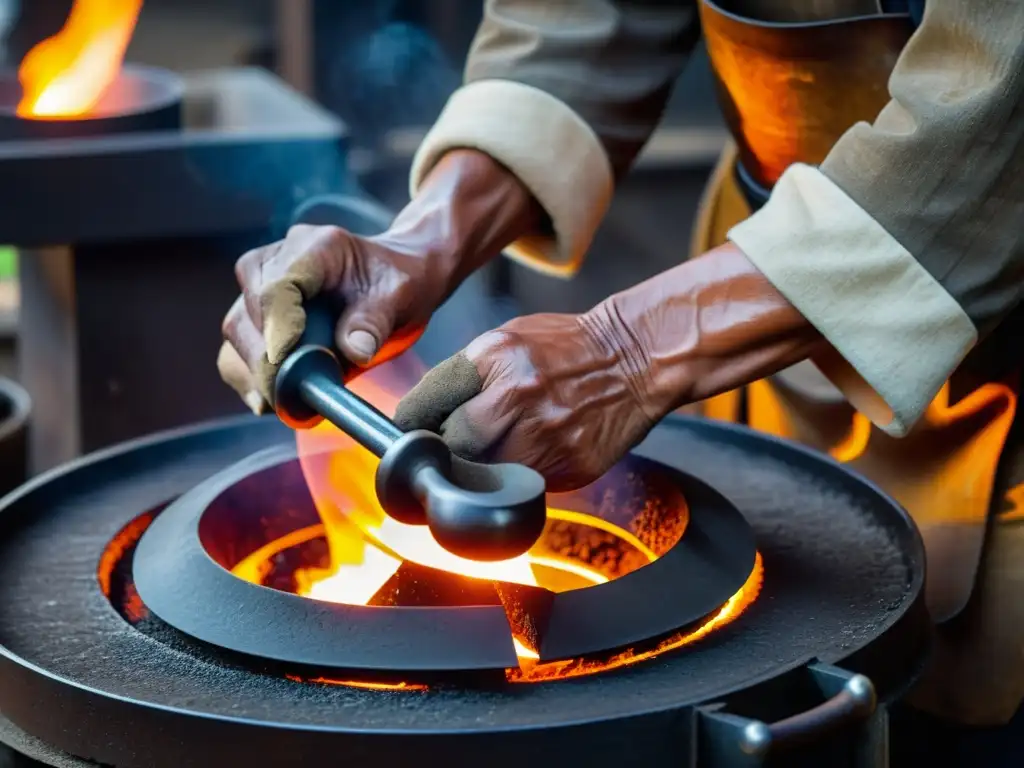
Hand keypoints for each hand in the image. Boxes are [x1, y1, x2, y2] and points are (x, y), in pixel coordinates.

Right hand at [218, 150, 541, 411]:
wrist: (393, 279)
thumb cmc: (397, 283)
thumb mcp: (400, 296)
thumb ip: (375, 321)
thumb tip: (354, 351)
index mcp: (316, 247)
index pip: (278, 284)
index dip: (277, 324)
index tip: (285, 357)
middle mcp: (278, 260)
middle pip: (248, 311)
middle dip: (265, 358)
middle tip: (287, 394)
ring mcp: (262, 287)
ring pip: (237, 331)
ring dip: (253, 371)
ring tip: (281, 401)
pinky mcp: (257, 316)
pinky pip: (238, 349)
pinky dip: (247, 377)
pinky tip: (268, 401)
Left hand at [394, 309, 657, 492]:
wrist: (636, 358)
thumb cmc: (568, 347)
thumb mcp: (508, 339)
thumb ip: (465, 375)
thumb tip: (423, 416)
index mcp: (494, 357)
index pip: (425, 403)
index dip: (411, 424)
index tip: (409, 434)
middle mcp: (515, 397)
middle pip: (448, 445)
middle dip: (441, 450)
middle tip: (446, 449)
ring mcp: (543, 436)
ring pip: (481, 474)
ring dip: (475, 470)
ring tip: (490, 451)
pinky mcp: (567, 466)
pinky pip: (521, 483)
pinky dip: (512, 477)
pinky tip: (526, 455)